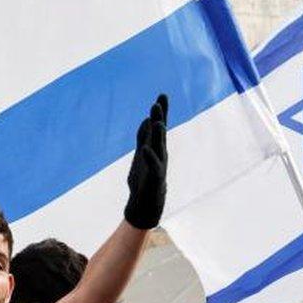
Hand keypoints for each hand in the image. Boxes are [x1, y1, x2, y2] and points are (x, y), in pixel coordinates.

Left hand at [124, 94, 167, 229]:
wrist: (145, 207)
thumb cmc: (144, 181)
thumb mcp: (141, 155)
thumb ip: (143, 138)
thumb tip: (146, 120)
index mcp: (154, 148)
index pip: (157, 127)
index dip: (160, 112)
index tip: (162, 95)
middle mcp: (159, 155)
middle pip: (159, 134)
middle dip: (160, 117)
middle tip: (159, 101)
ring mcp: (158, 167)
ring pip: (159, 148)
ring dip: (158, 135)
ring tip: (156, 121)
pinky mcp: (155, 180)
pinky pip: (153, 167)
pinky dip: (149, 157)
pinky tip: (145, 148)